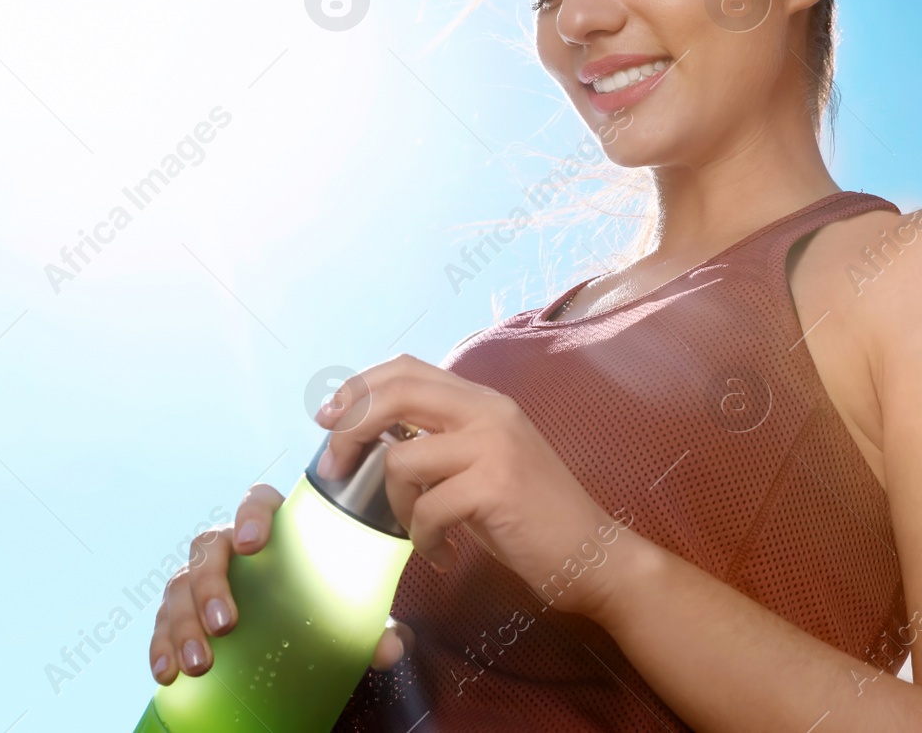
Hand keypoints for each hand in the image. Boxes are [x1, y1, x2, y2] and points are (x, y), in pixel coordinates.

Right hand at [148, 482, 414, 684]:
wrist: (292, 629)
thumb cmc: (320, 604)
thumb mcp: (352, 615)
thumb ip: (374, 627)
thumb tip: (389, 648)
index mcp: (274, 530)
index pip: (257, 501)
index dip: (250, 514)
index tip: (252, 544)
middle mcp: (230, 547)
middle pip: (209, 548)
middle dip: (211, 586)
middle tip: (227, 626)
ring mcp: (201, 577)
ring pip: (180, 587)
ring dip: (183, 625)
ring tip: (200, 663)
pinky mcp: (181, 612)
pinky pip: (163, 623)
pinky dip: (160, 647)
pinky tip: (166, 673)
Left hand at [318, 354, 634, 621]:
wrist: (592, 553)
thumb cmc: (531, 515)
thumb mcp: (484, 461)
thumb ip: (441, 439)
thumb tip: (374, 437)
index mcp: (483, 400)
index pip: (406, 368)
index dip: (358, 387)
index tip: (329, 419)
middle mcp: (488, 411)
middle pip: (394, 393)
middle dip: (350, 429)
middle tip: (337, 468)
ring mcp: (493, 445)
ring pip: (402, 458)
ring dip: (395, 506)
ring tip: (420, 531)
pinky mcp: (495, 485)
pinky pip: (426, 508)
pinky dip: (423, 539)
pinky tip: (442, 554)